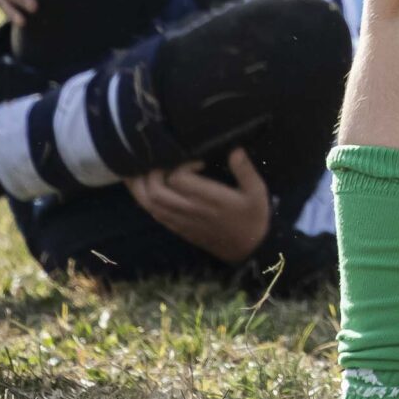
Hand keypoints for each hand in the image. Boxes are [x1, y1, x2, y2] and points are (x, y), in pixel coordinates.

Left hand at [125, 148, 270, 263]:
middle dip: (153, 173)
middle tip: (164, 162)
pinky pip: (154, 214)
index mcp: (209, 199)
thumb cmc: (253, 216)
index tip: (196, 161)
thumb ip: (245, 170)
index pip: (178, 179)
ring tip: (140, 170)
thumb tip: (235, 150)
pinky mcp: (177, 228)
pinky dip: (145, 200)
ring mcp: (180, 220)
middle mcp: (190, 210)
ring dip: (140, 186)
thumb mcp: (257, 191)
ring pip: (149, 204)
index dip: (181, 165)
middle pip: (156, 191)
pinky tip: (145, 189)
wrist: (248, 248)